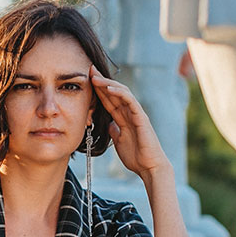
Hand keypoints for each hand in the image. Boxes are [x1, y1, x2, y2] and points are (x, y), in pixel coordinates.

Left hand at [89, 66, 170, 180]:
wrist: (149, 167)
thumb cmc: (136, 156)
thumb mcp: (119, 141)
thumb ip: (114, 130)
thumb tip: (108, 124)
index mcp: (123, 118)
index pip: (109, 99)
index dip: (98, 89)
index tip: (86, 79)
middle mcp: (130, 113)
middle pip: (114, 92)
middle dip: (101, 80)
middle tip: (89, 69)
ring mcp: (136, 114)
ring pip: (122, 92)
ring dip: (108, 83)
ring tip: (95, 77)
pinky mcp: (141, 117)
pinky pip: (130, 101)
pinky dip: (120, 93)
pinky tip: (109, 88)